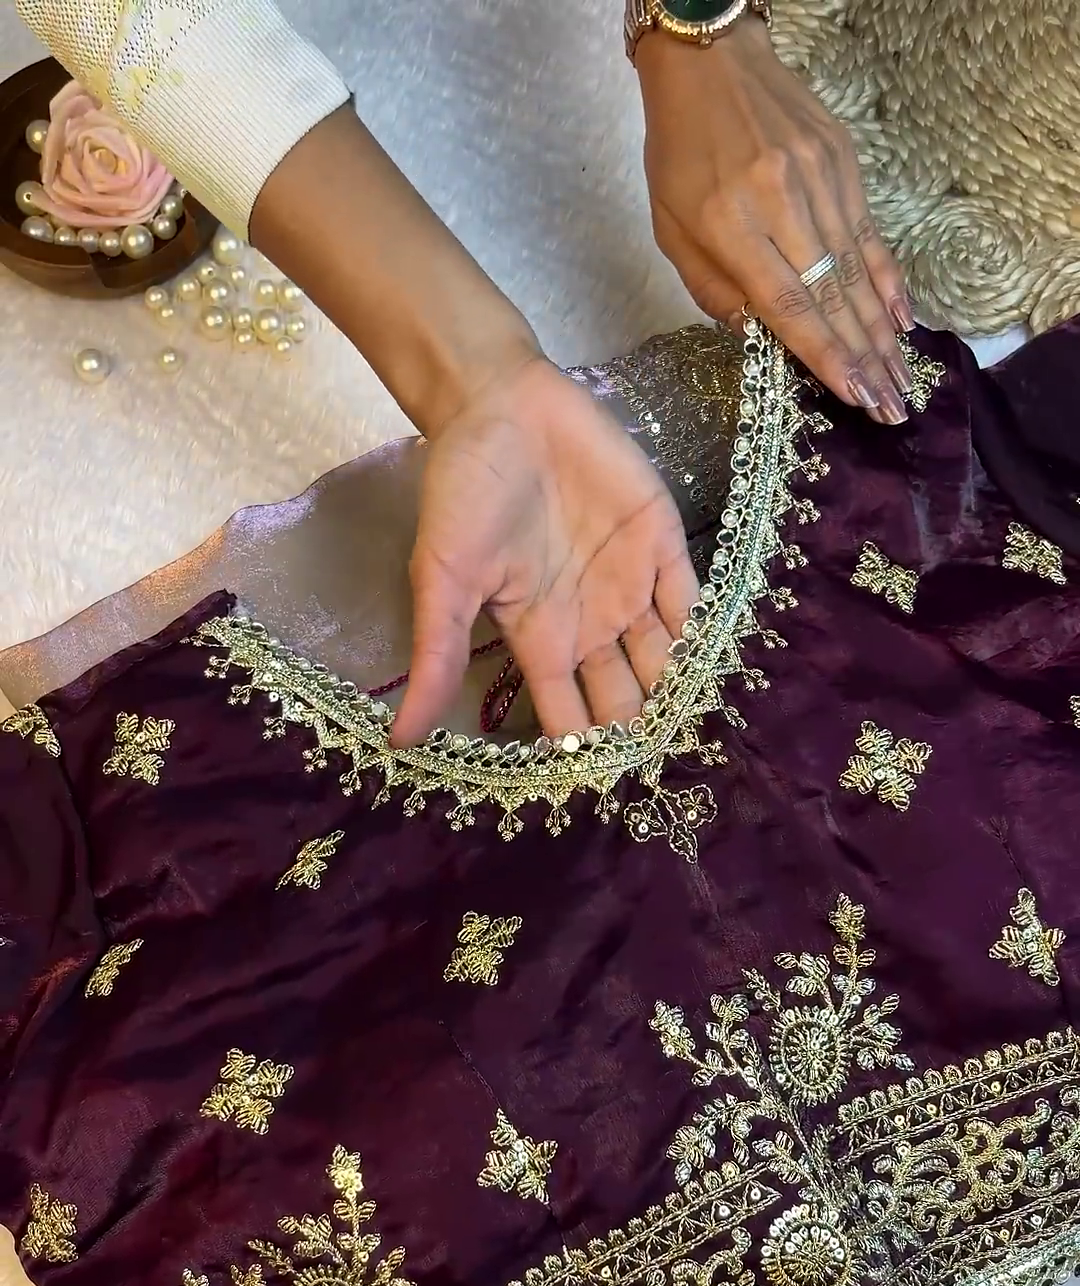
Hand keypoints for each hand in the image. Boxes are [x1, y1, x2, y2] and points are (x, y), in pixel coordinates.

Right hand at [392, 354, 698, 744]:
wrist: (499, 406)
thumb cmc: (463, 493)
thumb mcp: (442, 582)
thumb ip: (434, 659)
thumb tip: (399, 740)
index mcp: (539, 640)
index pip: (570, 717)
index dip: (589, 756)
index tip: (609, 792)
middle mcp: (589, 623)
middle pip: (625, 699)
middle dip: (643, 734)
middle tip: (667, 771)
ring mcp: (629, 583)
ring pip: (666, 658)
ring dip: (681, 693)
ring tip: (699, 733)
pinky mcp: (662, 541)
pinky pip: (693, 600)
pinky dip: (706, 635)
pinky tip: (717, 669)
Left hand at [636, 18, 913, 423]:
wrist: (712, 61)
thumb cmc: (681, 152)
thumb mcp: (672, 228)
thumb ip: (713, 288)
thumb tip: (761, 336)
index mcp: (731, 224)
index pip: (788, 303)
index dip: (824, 353)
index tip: (852, 394)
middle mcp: (783, 203)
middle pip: (832, 294)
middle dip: (864, 358)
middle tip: (890, 404)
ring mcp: (820, 179)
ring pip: (857, 270)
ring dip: (881, 332)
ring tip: (900, 378)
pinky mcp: (843, 162)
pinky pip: (869, 234)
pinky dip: (887, 281)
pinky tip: (902, 320)